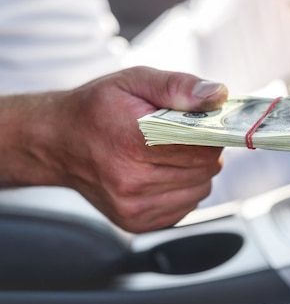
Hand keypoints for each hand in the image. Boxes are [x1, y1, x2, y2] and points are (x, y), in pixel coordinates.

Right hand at [1, 66, 227, 232]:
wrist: (57, 142)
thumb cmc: (97, 109)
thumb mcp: (135, 81)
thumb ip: (178, 86)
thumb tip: (217, 95)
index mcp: (133, 142)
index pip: (202, 146)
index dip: (212, 132)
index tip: (205, 123)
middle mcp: (131, 181)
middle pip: (205, 169)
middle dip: (205, 150)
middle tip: (186, 135)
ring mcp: (133, 206)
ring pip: (200, 189)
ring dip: (196, 171)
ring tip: (171, 153)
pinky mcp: (136, 222)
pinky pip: (186, 206)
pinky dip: (183, 189)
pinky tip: (162, 172)